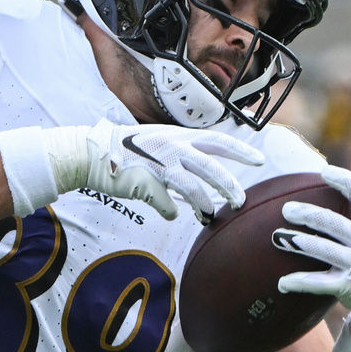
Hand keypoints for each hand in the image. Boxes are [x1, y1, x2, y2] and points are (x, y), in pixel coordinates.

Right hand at [72, 120, 263, 221]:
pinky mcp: (145, 183)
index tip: (259, 160)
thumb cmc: (125, 149)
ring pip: (193, 187)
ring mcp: (158, 165)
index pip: (218, 140)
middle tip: (241, 201)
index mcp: (177, 135)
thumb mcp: (157, 141)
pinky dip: (171, 211)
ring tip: (210, 216)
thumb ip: (181, 152)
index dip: (240, 151)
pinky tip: (171, 213)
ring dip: (205, 204)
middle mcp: (171, 147)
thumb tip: (204, 167)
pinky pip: (166, 204)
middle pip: (211, 167)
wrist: (91, 153)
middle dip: (229, 186)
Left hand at [276, 165, 350, 344]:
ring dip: (298, 242)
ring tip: (278, 237)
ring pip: (323, 249)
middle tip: (286, 210)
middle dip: (307, 214)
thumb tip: (327, 183)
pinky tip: (282, 282)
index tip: (324, 172)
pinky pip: (318, 283)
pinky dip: (299, 282)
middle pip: (333, 223)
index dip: (345, 181)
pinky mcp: (349, 287)